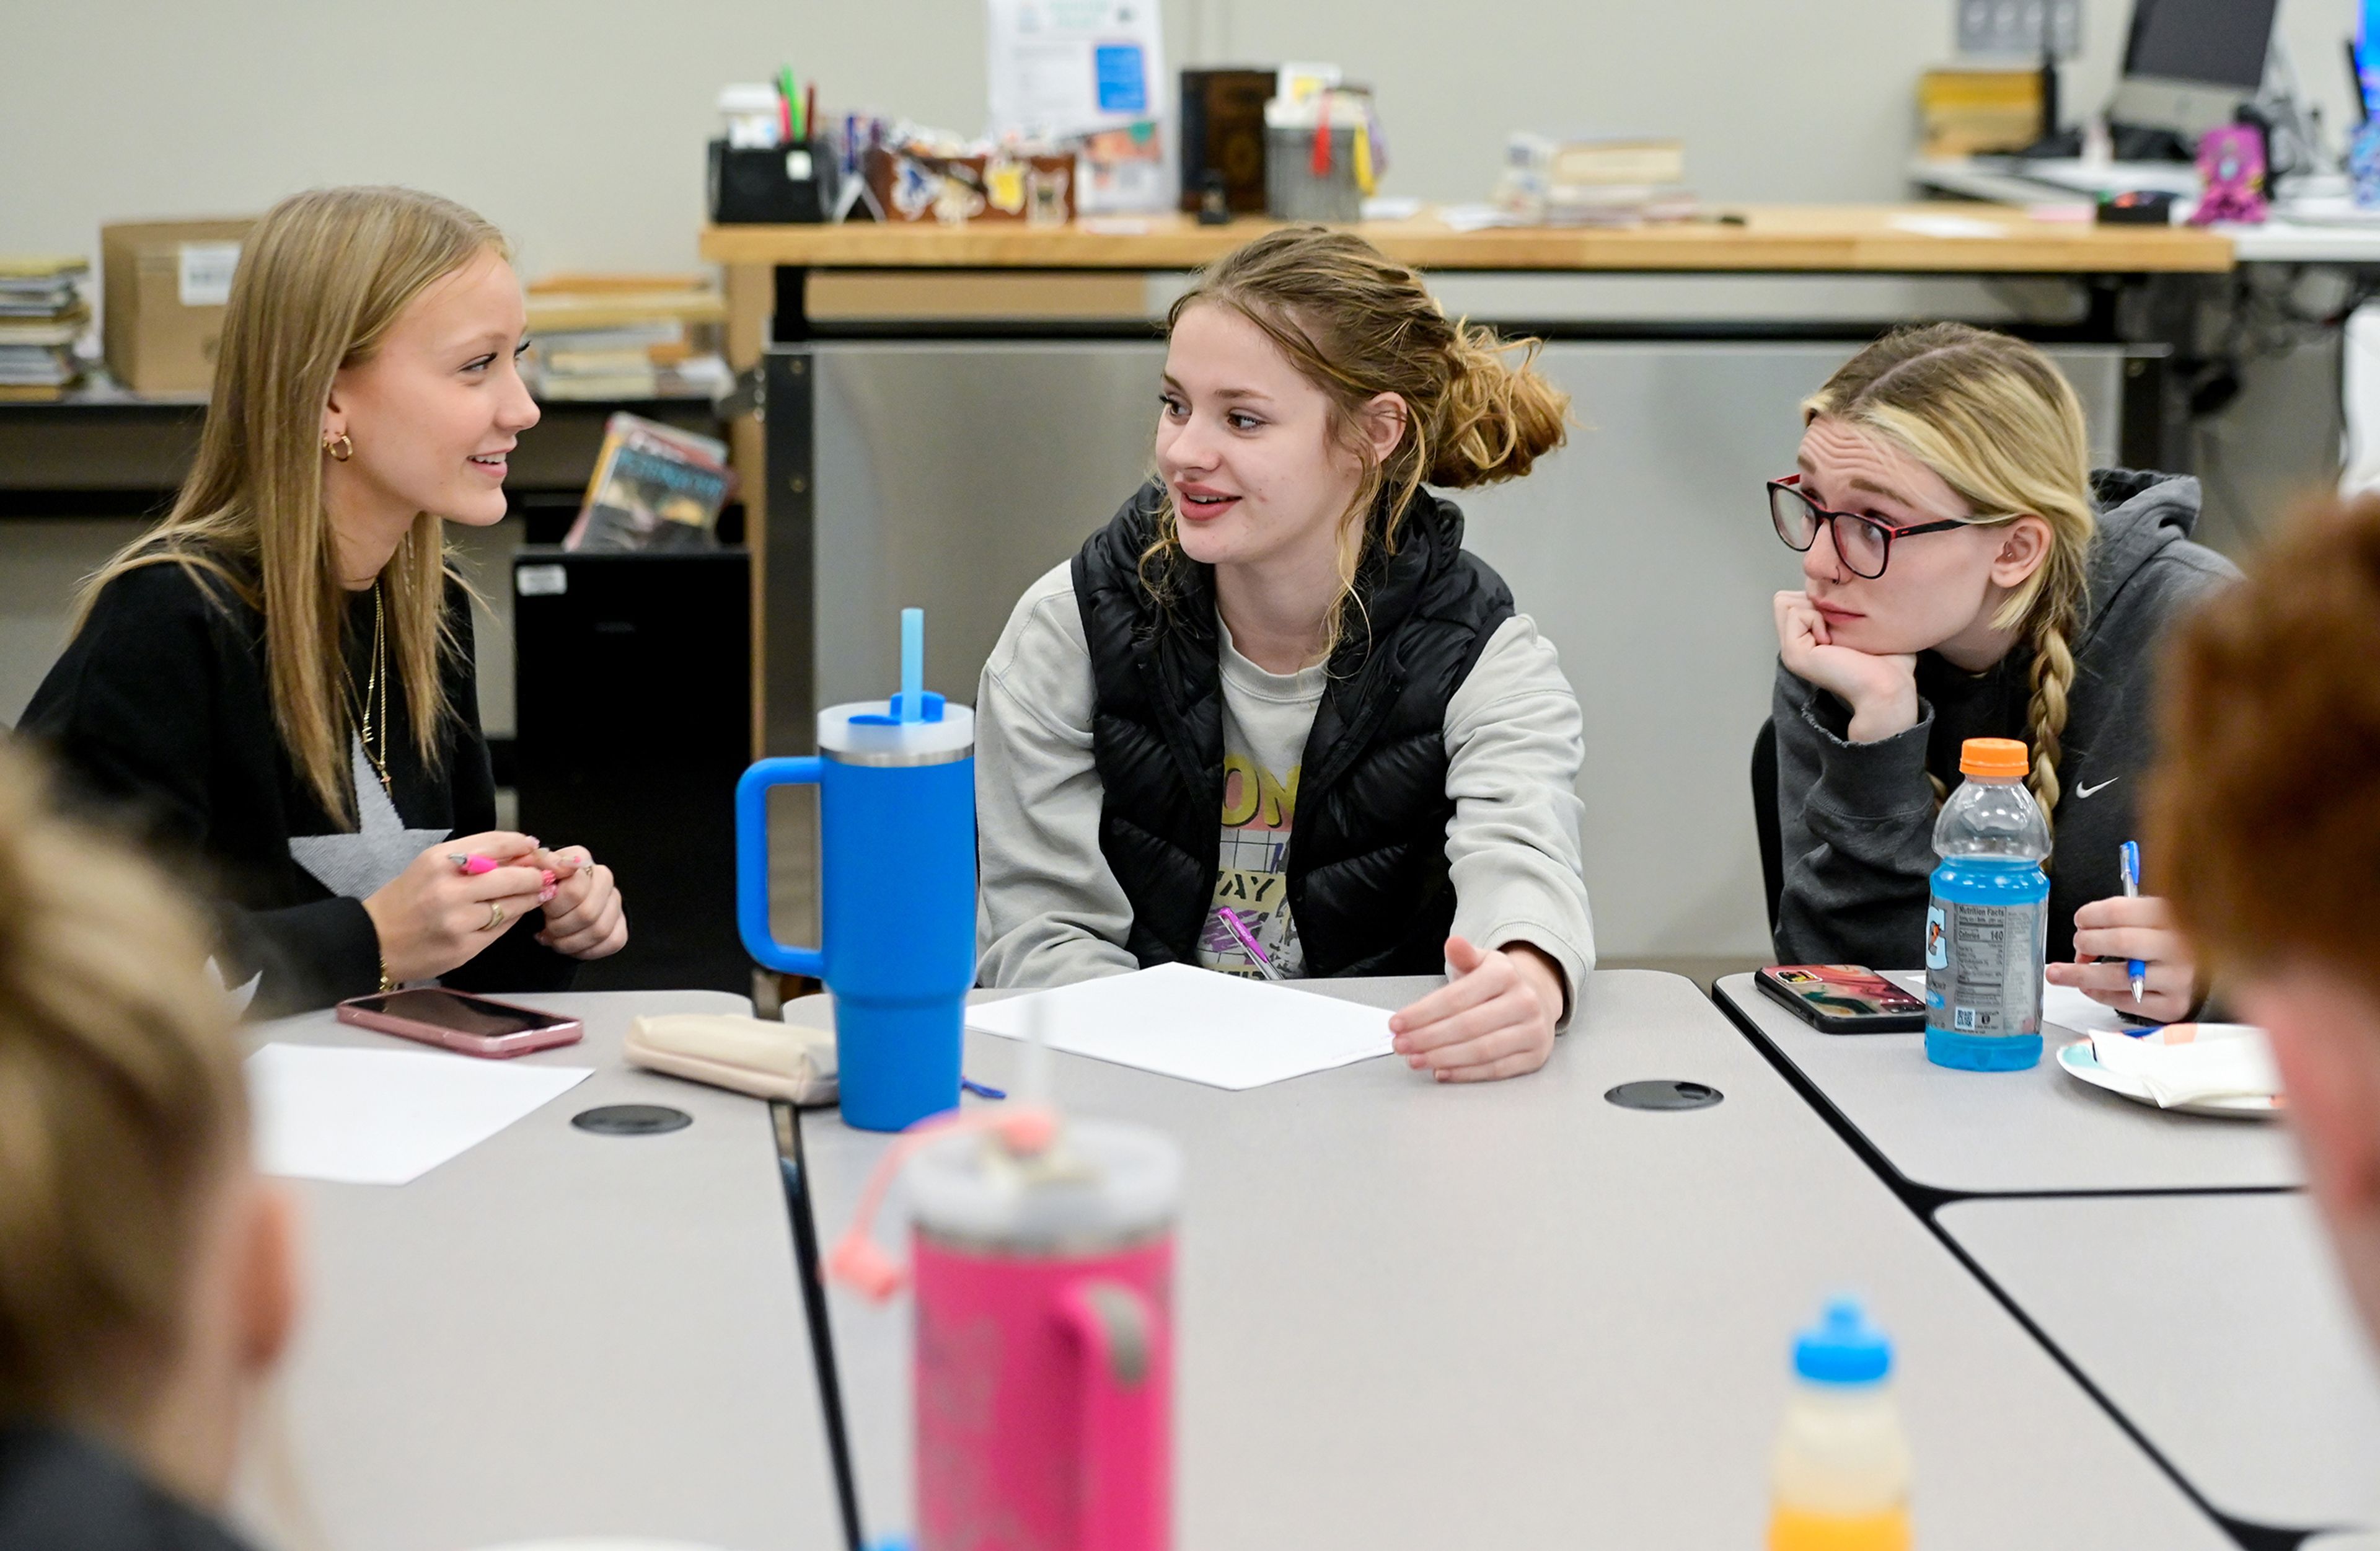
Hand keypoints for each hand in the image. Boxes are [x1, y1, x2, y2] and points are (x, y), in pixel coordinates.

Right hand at [363, 832, 548, 983]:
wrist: (373, 941)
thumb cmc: (406, 899)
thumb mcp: (431, 865)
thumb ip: (474, 856)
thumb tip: (523, 850)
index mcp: (440, 861)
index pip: (497, 844)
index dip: (524, 845)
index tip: (536, 848)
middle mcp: (449, 889)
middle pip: (513, 876)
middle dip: (536, 875)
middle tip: (547, 874)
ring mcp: (458, 920)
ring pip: (512, 905)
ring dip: (531, 898)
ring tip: (539, 892)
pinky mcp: (465, 947)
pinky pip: (502, 929)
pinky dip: (513, 918)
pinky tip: (514, 912)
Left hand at [531, 845, 627, 960]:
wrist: (551, 903)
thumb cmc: (542, 889)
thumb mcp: (533, 874)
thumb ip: (540, 865)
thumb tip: (550, 861)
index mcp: (582, 861)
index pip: (575, 890)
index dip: (555, 907)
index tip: (542, 908)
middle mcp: (604, 878)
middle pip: (588, 913)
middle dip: (560, 927)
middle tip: (547, 928)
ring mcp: (615, 902)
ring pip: (600, 931)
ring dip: (571, 942)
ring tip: (554, 939)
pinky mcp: (620, 925)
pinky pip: (612, 942)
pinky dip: (586, 950)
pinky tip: (570, 945)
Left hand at [1387, 936, 1562, 1082]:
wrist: (1538, 999)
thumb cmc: (1499, 984)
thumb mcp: (1481, 962)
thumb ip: (1463, 956)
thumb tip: (1454, 943)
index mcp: (1505, 974)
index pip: (1456, 998)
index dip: (1422, 1013)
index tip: (1396, 1023)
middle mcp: (1524, 1002)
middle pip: (1466, 1026)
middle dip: (1427, 1038)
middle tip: (1400, 1045)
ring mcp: (1533, 1031)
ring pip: (1481, 1051)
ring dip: (1442, 1058)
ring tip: (1415, 1060)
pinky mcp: (1535, 1056)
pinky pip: (1496, 1070)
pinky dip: (1465, 1073)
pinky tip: (1441, 1072)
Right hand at [1773, 591, 1918, 742]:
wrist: (1888, 687)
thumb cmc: (1888, 661)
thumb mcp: (1864, 625)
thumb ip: (1842, 606)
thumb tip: (1835, 587)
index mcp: (1809, 640)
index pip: (1793, 599)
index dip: (1817, 597)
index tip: (1844, 618)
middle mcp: (1795, 645)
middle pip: (1783, 600)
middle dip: (1812, 600)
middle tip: (1837, 625)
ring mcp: (1791, 651)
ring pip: (1784, 602)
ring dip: (1814, 609)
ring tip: (1834, 634)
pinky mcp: (1794, 652)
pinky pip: (1795, 613)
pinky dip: (1816, 619)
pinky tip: (1832, 641)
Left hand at [2046, 894, 2199, 1022]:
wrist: (2217, 974)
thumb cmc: (2178, 941)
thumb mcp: (2161, 916)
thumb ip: (2127, 916)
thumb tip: (2085, 925)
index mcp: (2173, 916)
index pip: (2119, 911)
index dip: (2090, 915)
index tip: (2080, 921)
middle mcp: (2178, 947)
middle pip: (2119, 942)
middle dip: (2086, 943)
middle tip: (2078, 945)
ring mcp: (2177, 979)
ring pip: (2118, 976)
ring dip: (2080, 974)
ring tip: (2057, 973)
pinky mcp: (2173, 1006)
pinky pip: (2125, 1001)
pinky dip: (2099, 993)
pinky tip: (2089, 987)